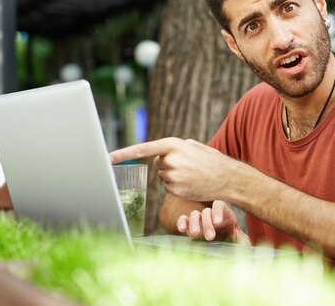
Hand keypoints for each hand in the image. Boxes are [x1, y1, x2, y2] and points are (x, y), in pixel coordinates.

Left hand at [109, 138, 238, 200]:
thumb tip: (158, 155)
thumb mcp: (193, 146)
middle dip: (168, 164)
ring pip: (163, 176)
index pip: (142, 149)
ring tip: (192, 174)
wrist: (227, 178)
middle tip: (188, 165)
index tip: (107, 158)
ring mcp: (172, 176)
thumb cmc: (211, 160)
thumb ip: (173, 147)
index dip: (123, 153)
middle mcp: (170, 160)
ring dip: (174, 175)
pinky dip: (178, 186)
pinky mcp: (175, 190)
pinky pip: (169, 187)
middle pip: (157, 163)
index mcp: (172, 145)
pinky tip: (192, 183)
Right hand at [178, 200, 249, 243]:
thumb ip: (243, 241)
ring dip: (194, 223)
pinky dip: (182, 222)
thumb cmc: (235, 241)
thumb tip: (245, 244)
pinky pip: (184, 220)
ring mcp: (200, 219)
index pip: (219, 205)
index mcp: (224, 213)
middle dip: (207, 223)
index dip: (217, 211)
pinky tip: (181, 228)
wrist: (225, 247)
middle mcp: (211, 214)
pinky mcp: (190, 226)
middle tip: (210, 236)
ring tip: (195, 234)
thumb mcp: (241, 241)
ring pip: (194, 215)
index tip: (218, 222)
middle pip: (206, 211)